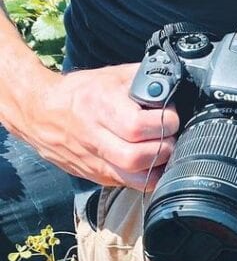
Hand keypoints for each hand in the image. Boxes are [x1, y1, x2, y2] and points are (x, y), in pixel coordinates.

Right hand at [22, 64, 178, 190]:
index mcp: (99, 107)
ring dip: (157, 165)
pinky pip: (127, 184)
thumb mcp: (114, 76)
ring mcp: (92, 161)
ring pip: (132, 178)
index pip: (137, 126)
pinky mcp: (94, 175)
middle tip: (169, 135)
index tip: (170, 115)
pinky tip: (151, 161)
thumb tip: (173, 85)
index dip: (163, 122)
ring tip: (162, 149)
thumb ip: (145, 80)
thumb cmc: (80, 92)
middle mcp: (93, 138)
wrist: (39, 111)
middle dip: (164, 147)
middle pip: (136, 157)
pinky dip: (145, 176)